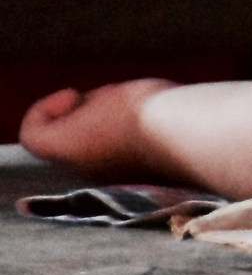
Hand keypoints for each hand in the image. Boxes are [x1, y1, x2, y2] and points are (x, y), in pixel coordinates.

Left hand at [18, 79, 173, 178]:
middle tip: (113, 97)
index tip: (74, 93)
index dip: (46, 108)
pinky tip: (160, 124)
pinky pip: (128, 157)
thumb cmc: (145, 115)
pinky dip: (136, 139)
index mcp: (67, 148)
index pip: (34, 133)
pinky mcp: (145, 181)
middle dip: (86, 115)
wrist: (194, 141)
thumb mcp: (109, 96)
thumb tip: (89, 109)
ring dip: (114, 125)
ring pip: (101, 147)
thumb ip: (90, 105)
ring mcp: (117, 179)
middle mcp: (87, 170)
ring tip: (142, 108)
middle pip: (72, 139)